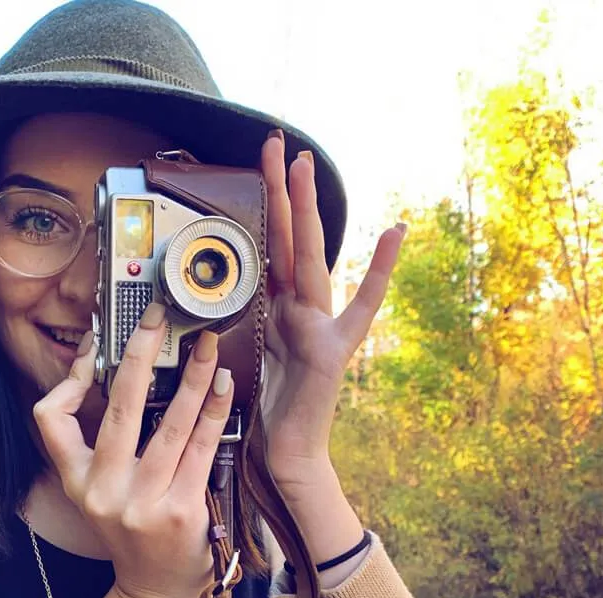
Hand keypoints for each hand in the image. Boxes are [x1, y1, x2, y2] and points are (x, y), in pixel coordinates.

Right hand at [33, 306, 233, 597]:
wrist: (157, 592)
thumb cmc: (134, 533)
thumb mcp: (97, 495)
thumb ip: (99, 446)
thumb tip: (119, 377)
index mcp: (77, 482)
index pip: (49, 420)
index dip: (69, 379)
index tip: (94, 347)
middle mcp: (103, 492)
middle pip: (118, 408)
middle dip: (139, 354)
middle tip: (156, 317)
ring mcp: (142, 504)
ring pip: (168, 425)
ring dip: (190, 378)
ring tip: (206, 345)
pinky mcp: (182, 512)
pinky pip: (201, 450)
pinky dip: (213, 413)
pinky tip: (223, 388)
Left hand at [260, 132, 404, 494]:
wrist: (285, 452)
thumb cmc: (265, 411)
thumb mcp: (244, 356)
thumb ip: (242, 324)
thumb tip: (208, 299)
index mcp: (277, 310)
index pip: (268, 249)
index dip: (263, 210)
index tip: (255, 169)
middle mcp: (301, 309)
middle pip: (290, 239)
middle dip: (283, 190)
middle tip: (278, 141)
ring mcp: (322, 324)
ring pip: (313, 257)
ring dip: (308, 209)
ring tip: (305, 165)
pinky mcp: (336, 348)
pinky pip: (361, 305)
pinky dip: (379, 270)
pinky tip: (394, 233)